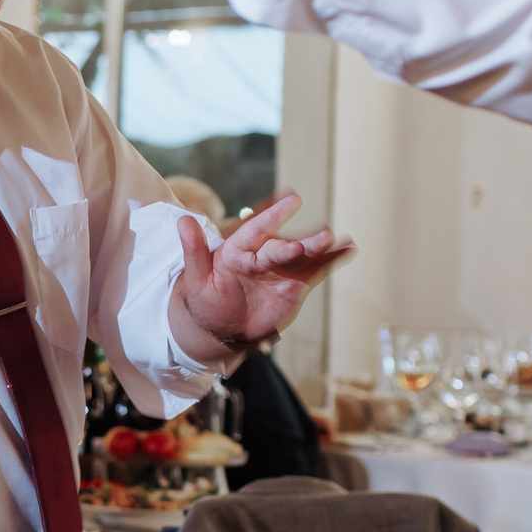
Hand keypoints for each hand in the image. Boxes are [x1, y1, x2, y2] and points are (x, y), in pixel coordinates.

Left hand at [171, 192, 353, 364]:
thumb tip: (183, 219)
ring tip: (335, 240)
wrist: (223, 329)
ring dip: (318, 248)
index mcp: (237, 251)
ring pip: (301, 256)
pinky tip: (348, 248)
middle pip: (281, 247)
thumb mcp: (196, 280)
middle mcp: (262, 256)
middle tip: (319, 238)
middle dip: (299, 244)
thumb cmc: (206, 302)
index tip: (291, 201)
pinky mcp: (294, 285)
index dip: (273, 216)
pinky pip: (314, 270)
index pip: (256, 230)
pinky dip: (331, 260)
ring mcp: (280, 269)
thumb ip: (194, 251)